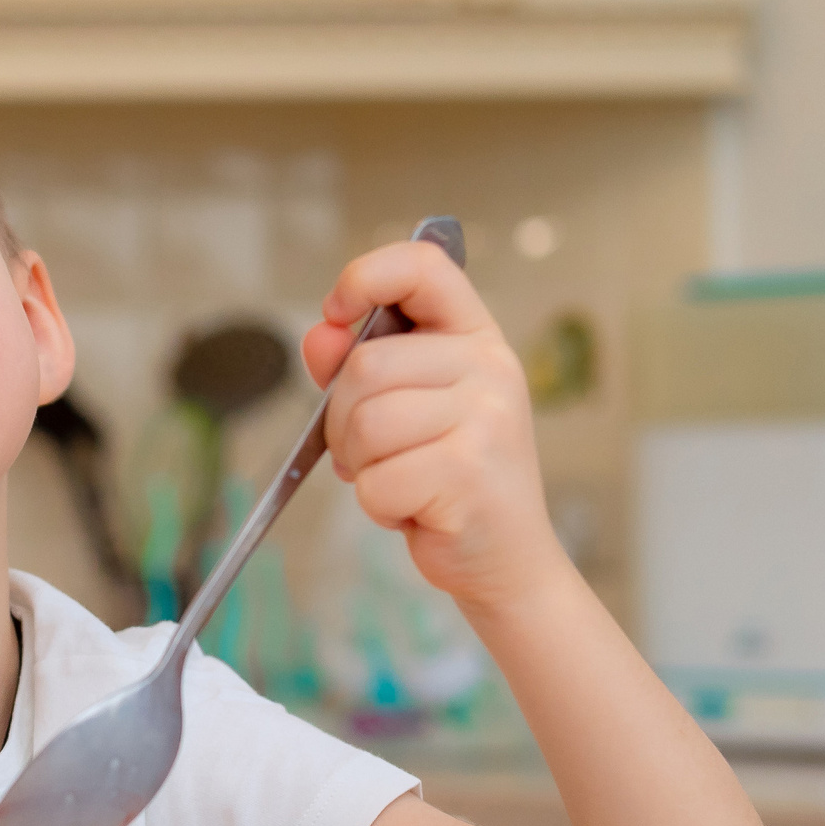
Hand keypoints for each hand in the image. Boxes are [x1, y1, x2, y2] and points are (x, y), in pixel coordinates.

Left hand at [301, 239, 569, 614]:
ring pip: (365, 424)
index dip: (365, 276)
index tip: (336, 312)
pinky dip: (378, 505)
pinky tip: (415, 509)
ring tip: (400, 480)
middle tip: (376, 453)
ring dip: (361, 465)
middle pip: (365, 367)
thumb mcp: (406, 408)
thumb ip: (357, 365)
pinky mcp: (468, 471)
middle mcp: (490, 367)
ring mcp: (485, 417)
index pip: (423, 267)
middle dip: (344, 420)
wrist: (506, 558)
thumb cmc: (449, 477)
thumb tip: (319, 335)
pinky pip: (376, 481)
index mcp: (476, 337)